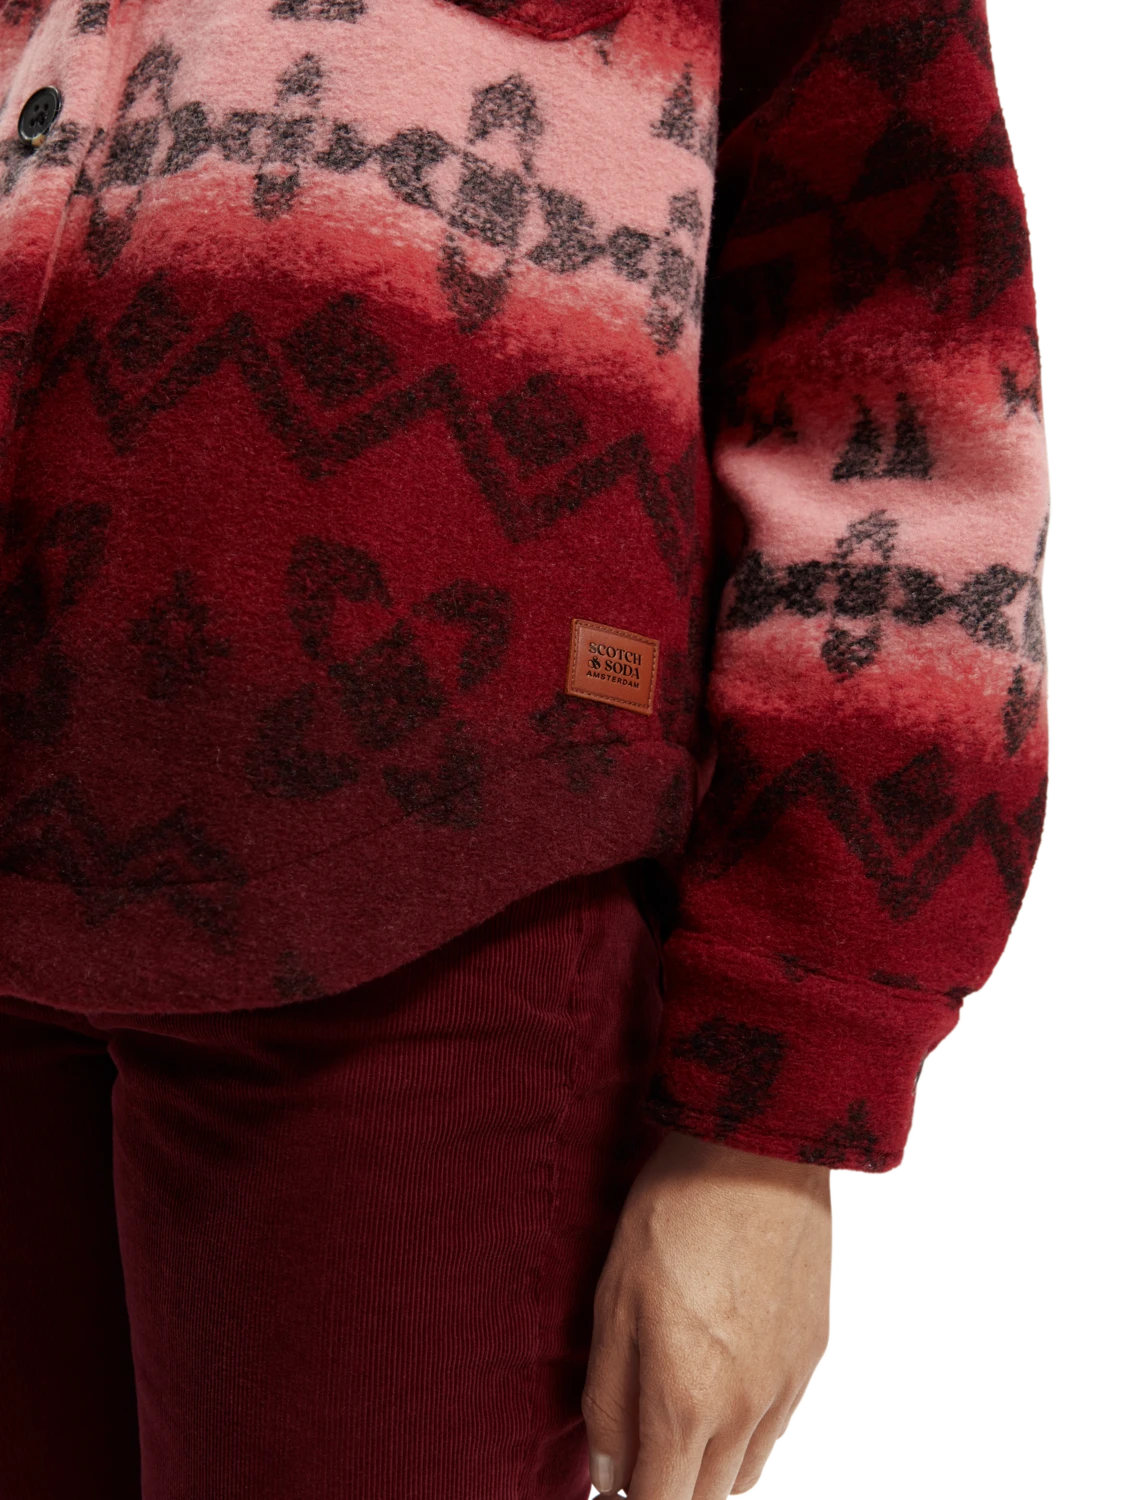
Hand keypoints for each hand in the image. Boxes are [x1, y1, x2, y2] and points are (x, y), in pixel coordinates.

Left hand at [581, 1130, 832, 1498]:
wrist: (756, 1153)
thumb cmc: (672, 1216)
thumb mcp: (613, 1302)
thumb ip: (608, 1399)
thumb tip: (609, 1475)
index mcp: (685, 1402)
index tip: (613, 1484)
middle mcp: (744, 1411)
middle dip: (667, 1491)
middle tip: (636, 1447)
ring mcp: (785, 1386)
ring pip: (744, 1472)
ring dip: (706, 1468)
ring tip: (675, 1416)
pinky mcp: (811, 1355)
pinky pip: (776, 1425)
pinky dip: (743, 1429)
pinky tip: (719, 1377)